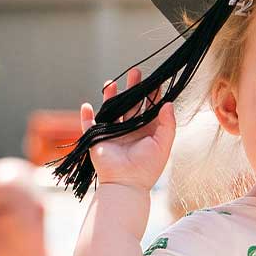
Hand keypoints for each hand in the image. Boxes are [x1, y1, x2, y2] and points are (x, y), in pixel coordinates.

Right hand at [80, 68, 174, 191]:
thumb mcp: (163, 144)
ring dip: (111, 96)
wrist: (127, 183)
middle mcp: (131, 129)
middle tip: (136, 72)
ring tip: (111, 82)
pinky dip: (86, 115)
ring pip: (111, 109)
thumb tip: (168, 103)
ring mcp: (113, 133)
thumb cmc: (148, 167)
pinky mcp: (98, 138)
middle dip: (133, 88)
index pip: (150, 108)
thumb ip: (168, 124)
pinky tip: (87, 105)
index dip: (153, 94)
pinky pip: (89, 124)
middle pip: (132, 104)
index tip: (156, 79)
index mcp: (147, 130)